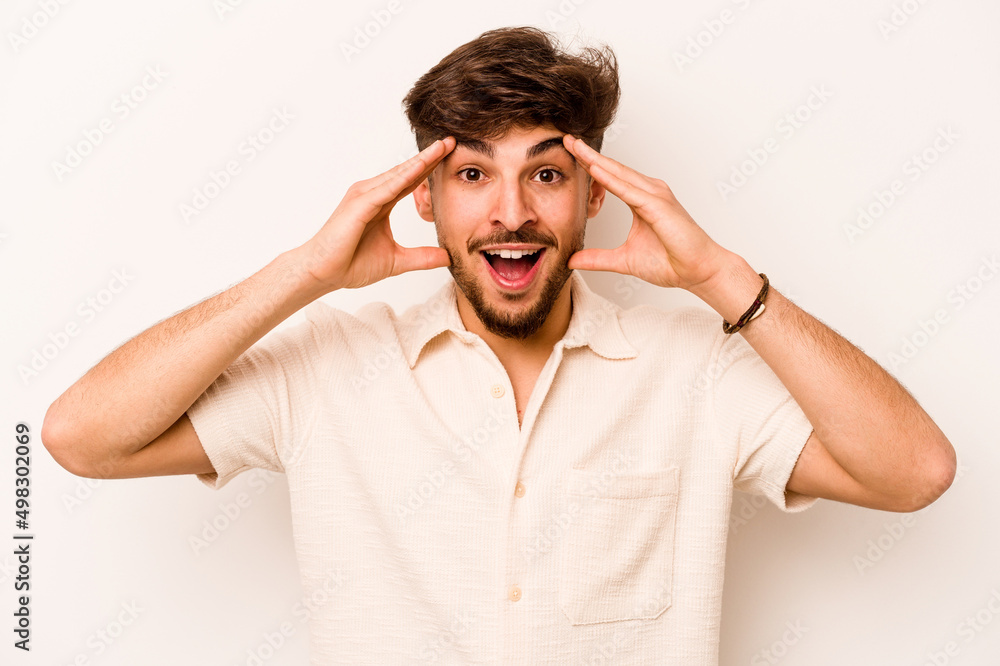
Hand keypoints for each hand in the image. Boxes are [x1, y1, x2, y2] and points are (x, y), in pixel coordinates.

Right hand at [299, 137, 455, 291]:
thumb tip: (448, 257)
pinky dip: (404, 177)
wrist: (323, 273)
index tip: (450, 156)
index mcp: (381, 203)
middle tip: (451, 141)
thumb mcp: (397, 260)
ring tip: (441, 147)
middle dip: (429, 156)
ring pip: (398, 175)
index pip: (411, 181)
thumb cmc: (350, 264)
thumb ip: (422, 257)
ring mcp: (364, 196)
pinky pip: (386, 188)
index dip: (430, 169)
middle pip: (406, 172)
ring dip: (420, 161)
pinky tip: (421, 167)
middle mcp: (372, 193)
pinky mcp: (359, 205)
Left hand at [562, 134, 731, 292]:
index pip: (610, 178)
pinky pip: (630, 191)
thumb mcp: (624, 260)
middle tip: (566, 139)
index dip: (589, 165)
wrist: (699, 272)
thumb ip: (597, 258)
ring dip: (597, 160)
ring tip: (576, 147)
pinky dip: (612, 180)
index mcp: (641, 200)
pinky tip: (595, 169)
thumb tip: (572, 260)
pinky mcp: (659, 206)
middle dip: (588, 154)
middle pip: (613, 169)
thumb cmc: (671, 262)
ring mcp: (655, 196)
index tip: (569, 154)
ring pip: (620, 174)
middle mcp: (649, 192)